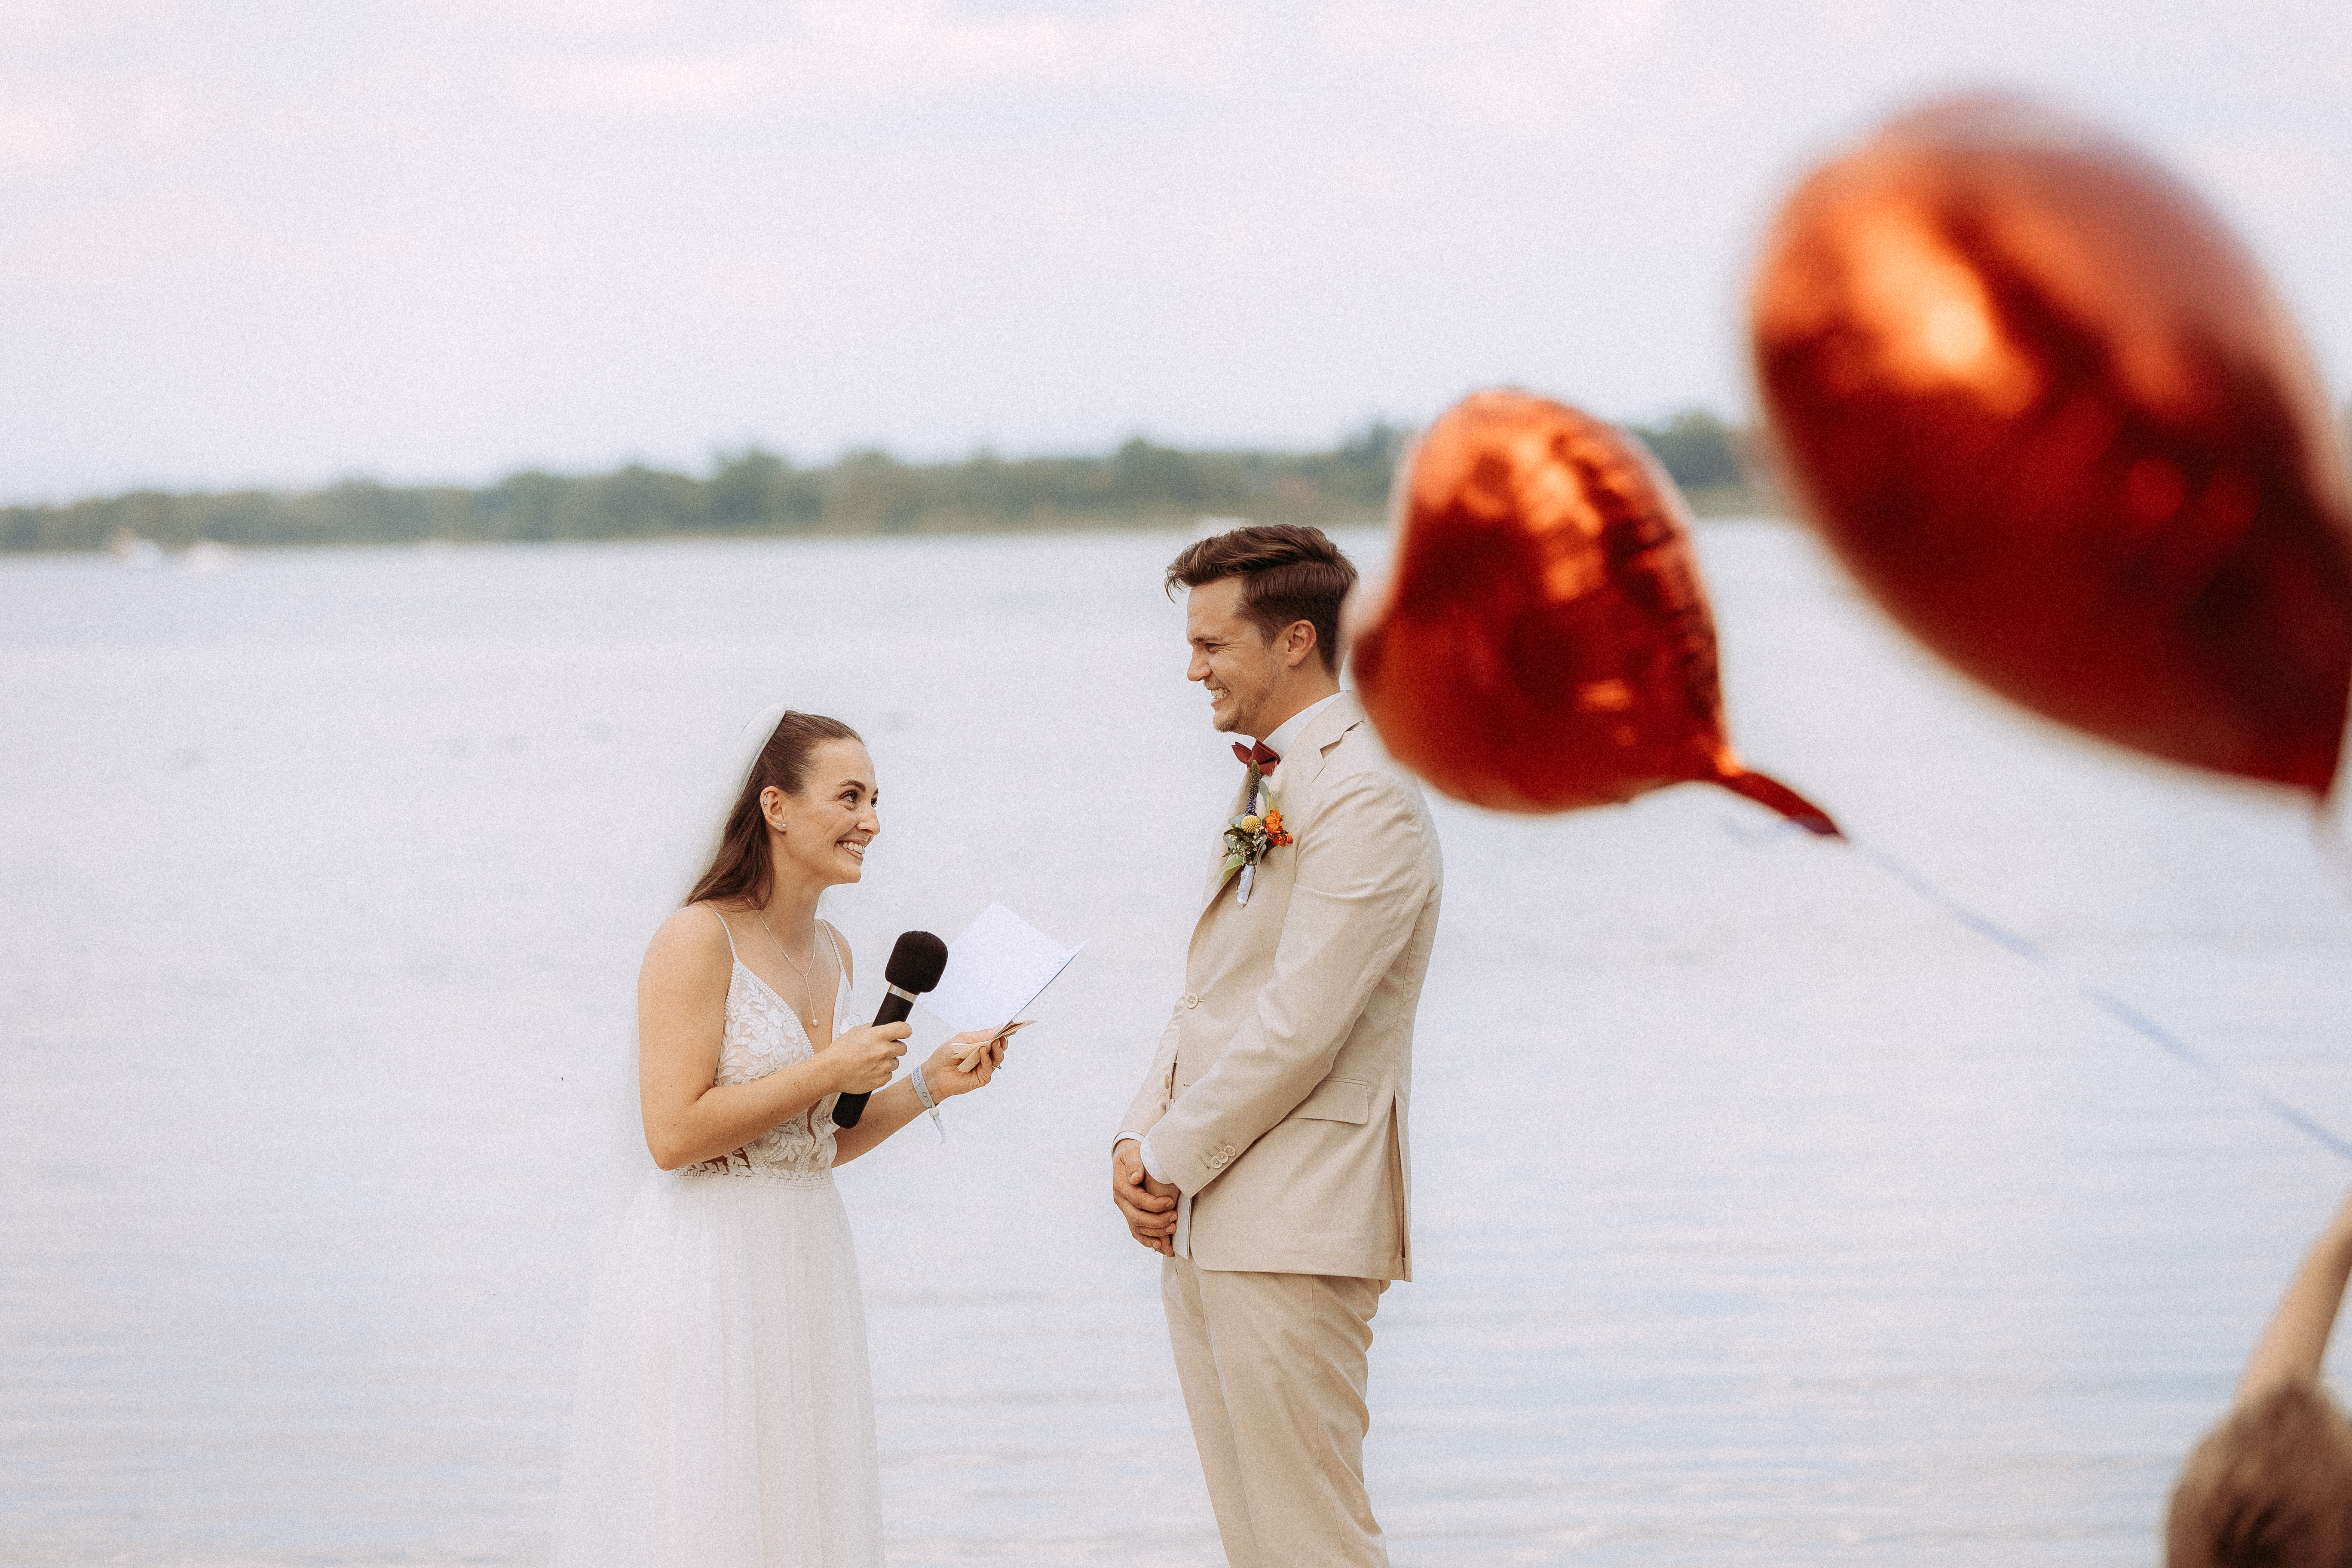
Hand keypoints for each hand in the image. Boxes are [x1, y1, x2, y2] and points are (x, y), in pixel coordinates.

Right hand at [827, 1022, 909, 1094]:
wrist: (830, 1071)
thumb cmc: (840, 1051)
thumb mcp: (856, 1031)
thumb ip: (873, 1028)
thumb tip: (885, 1026)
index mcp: (879, 1035)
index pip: (905, 1029)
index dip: (904, 1031)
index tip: (902, 1033)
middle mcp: (884, 1051)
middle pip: (903, 1048)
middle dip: (895, 1048)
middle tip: (882, 1049)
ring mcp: (883, 1067)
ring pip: (896, 1062)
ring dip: (887, 1062)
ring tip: (871, 1062)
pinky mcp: (881, 1080)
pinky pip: (889, 1075)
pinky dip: (881, 1073)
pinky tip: (869, 1070)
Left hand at [922, 1031, 1007, 1098]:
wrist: (935, 1074)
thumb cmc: (945, 1055)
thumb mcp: (963, 1040)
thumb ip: (981, 1035)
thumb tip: (998, 1027)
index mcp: (979, 1045)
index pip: (995, 1037)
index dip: (1004, 1032)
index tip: (1012, 1025)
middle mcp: (984, 1056)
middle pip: (1000, 1047)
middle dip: (1003, 1040)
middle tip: (1005, 1034)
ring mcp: (984, 1067)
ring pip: (998, 1058)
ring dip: (998, 1049)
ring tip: (995, 1042)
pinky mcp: (982, 1077)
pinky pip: (989, 1067)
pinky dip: (986, 1059)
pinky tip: (981, 1051)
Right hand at [1113, 1139, 1176, 1254]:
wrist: (1128, 1159)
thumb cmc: (1134, 1155)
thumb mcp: (1132, 1153)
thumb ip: (1134, 1164)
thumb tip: (1136, 1177)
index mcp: (1121, 1186)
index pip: (1138, 1200)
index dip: (1155, 1204)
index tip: (1171, 1201)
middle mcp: (1121, 1200)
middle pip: (1137, 1218)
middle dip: (1157, 1220)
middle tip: (1174, 1217)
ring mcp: (1125, 1210)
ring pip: (1138, 1228)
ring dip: (1156, 1231)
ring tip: (1173, 1227)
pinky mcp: (1131, 1216)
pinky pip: (1137, 1233)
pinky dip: (1148, 1240)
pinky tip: (1160, 1245)